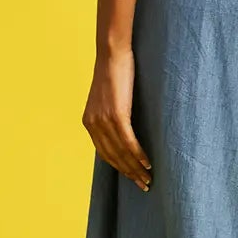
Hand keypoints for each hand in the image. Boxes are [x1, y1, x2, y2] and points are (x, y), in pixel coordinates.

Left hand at [82, 51, 152, 191]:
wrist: (113, 52)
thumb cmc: (115, 71)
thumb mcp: (109, 97)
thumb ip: (112, 115)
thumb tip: (125, 129)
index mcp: (89, 122)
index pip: (104, 153)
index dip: (119, 168)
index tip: (132, 178)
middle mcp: (93, 124)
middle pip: (112, 157)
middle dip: (129, 173)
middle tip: (144, 185)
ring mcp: (104, 119)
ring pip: (121, 152)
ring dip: (135, 168)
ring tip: (148, 178)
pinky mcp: (116, 114)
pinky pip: (128, 141)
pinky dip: (138, 154)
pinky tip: (147, 163)